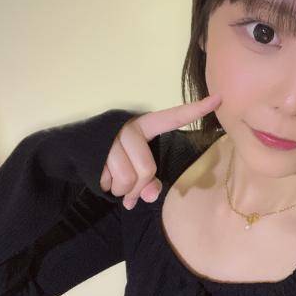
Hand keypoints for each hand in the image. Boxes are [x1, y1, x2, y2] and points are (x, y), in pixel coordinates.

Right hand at [99, 93, 221, 209]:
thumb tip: (149, 196)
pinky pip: (110, 182)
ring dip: (123, 191)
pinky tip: (105, 181)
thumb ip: (149, 183)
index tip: (218, 99)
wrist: (77, 152)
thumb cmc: (116, 162)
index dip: (194, 110)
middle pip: (146, 168)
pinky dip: (110, 189)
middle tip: (131, 191)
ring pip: (128, 179)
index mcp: (145, 126)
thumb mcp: (137, 171)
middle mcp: (129, 127)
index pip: (172, 118)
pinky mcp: (95, 151)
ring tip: (117, 184)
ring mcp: (111, 138)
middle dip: (138, 187)